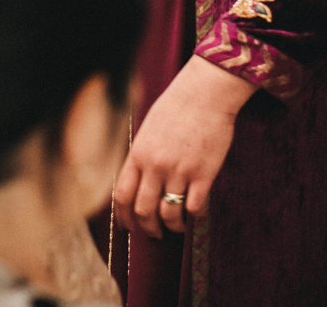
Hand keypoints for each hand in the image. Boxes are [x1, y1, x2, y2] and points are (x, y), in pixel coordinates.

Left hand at [112, 57, 254, 237]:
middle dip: (147, 228)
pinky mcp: (203, 174)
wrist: (205, 93)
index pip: (122, 196)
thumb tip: (138, 181)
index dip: (124, 217)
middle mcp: (155, 166)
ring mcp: (179, 171)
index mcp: (139, 154)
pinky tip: (194, 214)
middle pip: (143, 210)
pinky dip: (193, 216)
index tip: (130, 227)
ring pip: (169, 213)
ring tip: (177, 226)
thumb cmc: (177, 107)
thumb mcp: (149, 130)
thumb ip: (142, 156)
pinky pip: (194, 207)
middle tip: (155, 233)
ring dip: (172, 226)